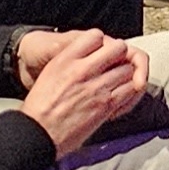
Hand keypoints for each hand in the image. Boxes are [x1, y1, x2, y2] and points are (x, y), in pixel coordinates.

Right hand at [16, 30, 151, 152]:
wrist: (37, 134)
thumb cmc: (39, 109)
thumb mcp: (49, 74)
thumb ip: (70, 61)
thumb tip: (88, 56)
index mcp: (65, 60)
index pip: (95, 35)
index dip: (103, 42)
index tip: (102, 51)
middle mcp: (83, 70)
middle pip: (118, 48)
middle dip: (120, 55)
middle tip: (117, 64)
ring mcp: (97, 87)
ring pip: (128, 69)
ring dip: (127, 74)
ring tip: (120, 81)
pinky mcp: (106, 104)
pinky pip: (131, 90)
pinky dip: (131, 92)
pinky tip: (122, 96)